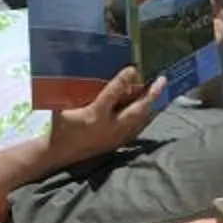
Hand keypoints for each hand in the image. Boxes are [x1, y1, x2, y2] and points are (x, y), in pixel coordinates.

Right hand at [46, 66, 166, 165]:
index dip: (122, 80)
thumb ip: (70, 92)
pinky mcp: (117, 143)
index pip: (111, 94)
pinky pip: (136, 129)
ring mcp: (115, 137)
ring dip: (151, 106)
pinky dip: (145, 118)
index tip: (132, 68)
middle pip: (136, 110)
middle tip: (162, 80)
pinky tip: (150, 112)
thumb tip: (72, 73)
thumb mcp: (62, 108)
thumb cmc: (60, 128)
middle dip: (150, 95)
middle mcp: (109, 127)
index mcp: (94, 116)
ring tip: (160, 92)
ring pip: (140, 121)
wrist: (60, 155)